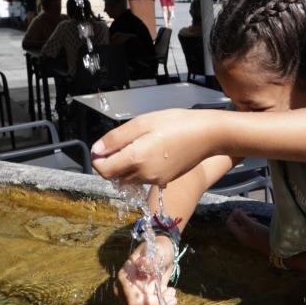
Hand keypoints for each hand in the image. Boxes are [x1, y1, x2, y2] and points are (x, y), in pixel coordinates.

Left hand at [92, 109, 215, 188]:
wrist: (208, 135)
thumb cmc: (178, 123)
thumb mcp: (142, 123)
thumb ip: (116, 138)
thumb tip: (97, 150)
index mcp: (136, 159)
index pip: (103, 170)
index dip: (98, 159)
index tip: (102, 147)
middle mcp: (144, 175)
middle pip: (115, 176)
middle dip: (111, 163)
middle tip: (122, 142)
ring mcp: (155, 180)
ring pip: (129, 178)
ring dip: (126, 166)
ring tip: (139, 145)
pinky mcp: (165, 181)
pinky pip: (144, 178)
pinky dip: (141, 169)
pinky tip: (152, 152)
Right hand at [113, 235, 177, 304]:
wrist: (161, 253)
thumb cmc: (158, 249)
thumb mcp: (157, 250)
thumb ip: (150, 258)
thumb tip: (143, 263)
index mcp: (124, 279)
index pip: (134, 301)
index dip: (151, 304)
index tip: (170, 296)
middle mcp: (124, 292)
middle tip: (174, 298)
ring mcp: (131, 299)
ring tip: (172, 297)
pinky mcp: (141, 304)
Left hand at [225, 210, 270, 253]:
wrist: (274, 247)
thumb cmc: (263, 236)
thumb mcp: (253, 225)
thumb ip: (243, 218)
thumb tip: (236, 210)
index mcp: (239, 235)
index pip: (229, 223)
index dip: (234, 215)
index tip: (243, 211)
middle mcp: (241, 236)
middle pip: (235, 223)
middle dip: (240, 216)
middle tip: (250, 214)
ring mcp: (247, 237)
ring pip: (241, 225)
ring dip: (246, 219)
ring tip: (255, 218)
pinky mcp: (252, 236)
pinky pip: (247, 227)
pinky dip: (250, 222)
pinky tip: (257, 222)